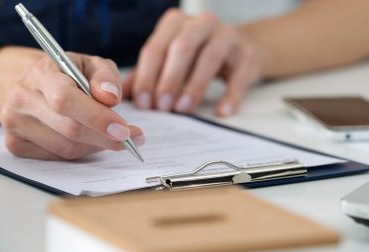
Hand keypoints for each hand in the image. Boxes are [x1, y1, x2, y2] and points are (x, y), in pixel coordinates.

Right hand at [0, 50, 144, 159]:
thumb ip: (106, 76)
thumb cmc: (70, 74)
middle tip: (130, 138)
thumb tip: (110, 97)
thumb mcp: (92, 65)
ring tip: (110, 136)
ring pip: (66, 148)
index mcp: (41, 72)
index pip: (65, 99)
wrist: (38, 85)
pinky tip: (88, 140)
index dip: (97, 117)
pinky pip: (57, 158)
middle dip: (105, 137)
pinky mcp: (15, 144)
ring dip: (95, 145)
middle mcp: (22, 97)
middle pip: (68, 128)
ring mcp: (14, 123)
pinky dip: (80, 152)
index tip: (123, 129)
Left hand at [123, 8, 262, 116]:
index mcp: (176, 23)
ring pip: (210, 57)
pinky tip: (221, 112)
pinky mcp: (249, 54)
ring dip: (195, 85)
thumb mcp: (170, 61)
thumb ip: (145, 76)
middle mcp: (202, 23)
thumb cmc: (197, 57)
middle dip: (169, 78)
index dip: (147, 75)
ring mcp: (228, 36)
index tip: (143, 103)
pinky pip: (240, 75)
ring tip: (184, 109)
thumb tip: (119, 97)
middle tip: (162, 106)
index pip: (156, 47)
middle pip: (182, 47)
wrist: (243, 49)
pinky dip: (231, 95)